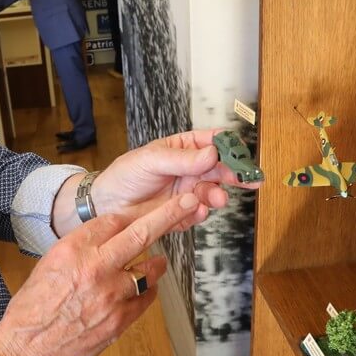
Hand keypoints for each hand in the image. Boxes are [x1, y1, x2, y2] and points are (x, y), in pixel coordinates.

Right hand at [0, 193, 200, 355]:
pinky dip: (148, 290)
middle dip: (169, 215)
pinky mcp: (120, 319)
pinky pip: (146, 298)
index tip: (143, 212)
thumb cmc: (34, 305)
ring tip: (157, 262)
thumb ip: (81, 247)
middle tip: (190, 203)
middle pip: (141, 234)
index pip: (113, 220)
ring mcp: (111, 295)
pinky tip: (144, 289)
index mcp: (74, 249)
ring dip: (157, 263)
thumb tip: (107, 238)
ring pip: (150, 270)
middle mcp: (96, 267)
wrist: (28, 347)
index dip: (131, 215)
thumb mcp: (50, 262)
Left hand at [90, 129, 260, 231]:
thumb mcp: (151, 160)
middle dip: (235, 173)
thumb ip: (182, 159)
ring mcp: (188, 191)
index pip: (213, 142)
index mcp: (184, 148)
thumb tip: (212, 153)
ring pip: (212, 192)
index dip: (230, 146)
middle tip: (249, 179)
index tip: (241, 152)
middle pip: (220, 168)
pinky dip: (200, 212)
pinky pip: (198, 213)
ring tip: (217, 198)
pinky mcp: (182, 213)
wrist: (106, 205)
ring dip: (218, 195)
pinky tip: (197, 210)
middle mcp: (191, 169)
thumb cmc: (125, 175)